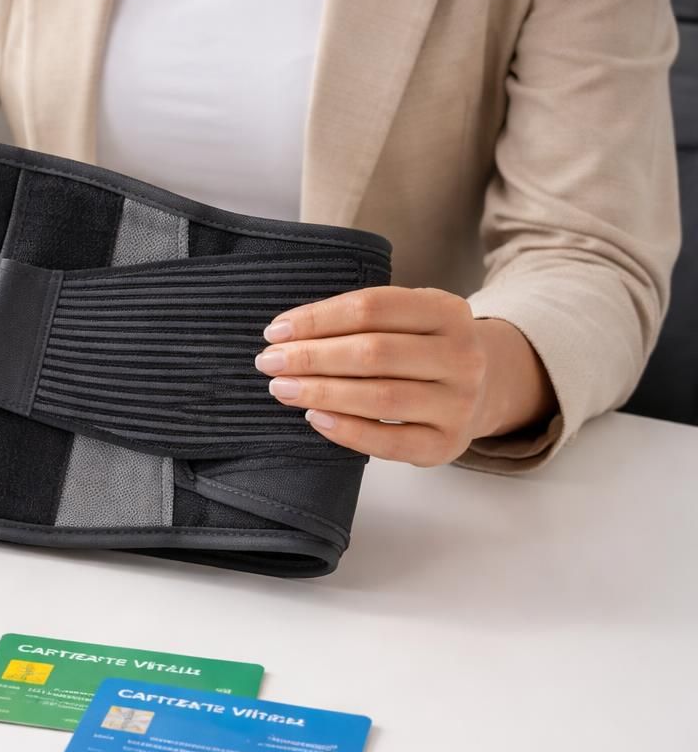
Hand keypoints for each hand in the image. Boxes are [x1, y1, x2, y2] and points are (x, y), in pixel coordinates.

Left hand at [254, 286, 553, 465]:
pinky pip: (389, 441)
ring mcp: (459, 403)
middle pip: (373, 353)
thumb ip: (359, 321)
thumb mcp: (407, 319)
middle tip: (268, 361)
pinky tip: (314, 418)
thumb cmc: (422, 349)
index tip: (276, 330)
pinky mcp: (446, 444)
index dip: (318, 318)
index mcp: (448, 310)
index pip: (372, 308)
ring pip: (379, 398)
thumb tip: (285, 336)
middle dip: (311, 357)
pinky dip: (346, 430)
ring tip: (281, 388)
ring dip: (321, 393)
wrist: (482, 389)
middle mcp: (462, 356)